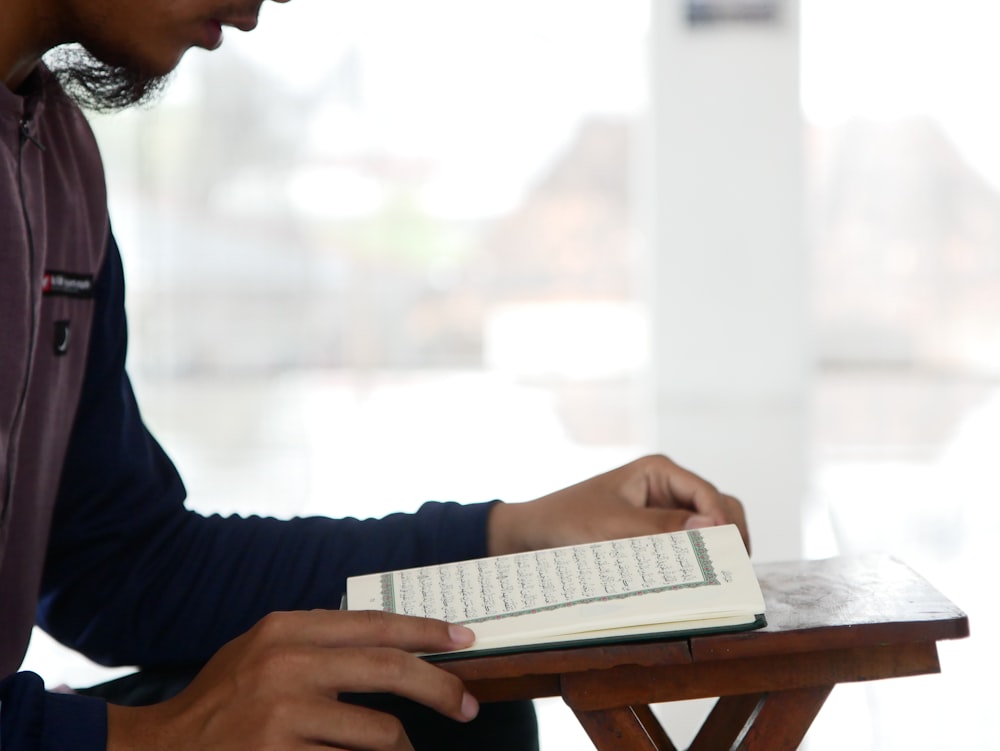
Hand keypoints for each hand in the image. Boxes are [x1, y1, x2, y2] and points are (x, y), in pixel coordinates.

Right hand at [107, 610, 479, 750]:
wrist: (162, 750)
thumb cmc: (221, 699)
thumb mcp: (261, 649)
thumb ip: (315, 639)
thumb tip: (388, 639)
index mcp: (287, 628)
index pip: (375, 623)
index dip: (427, 631)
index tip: (463, 639)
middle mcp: (288, 663)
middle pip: (390, 669)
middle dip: (441, 687)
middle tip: (468, 706)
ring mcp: (284, 714)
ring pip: (381, 731)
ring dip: (404, 747)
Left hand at [488, 454, 747, 555]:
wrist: (535, 533)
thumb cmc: (569, 520)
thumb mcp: (615, 527)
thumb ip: (663, 528)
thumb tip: (713, 526)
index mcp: (660, 470)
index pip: (710, 495)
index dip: (724, 524)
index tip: (727, 556)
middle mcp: (668, 484)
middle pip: (720, 507)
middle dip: (729, 536)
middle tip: (733, 572)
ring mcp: (665, 507)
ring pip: (710, 525)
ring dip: (716, 547)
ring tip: (721, 578)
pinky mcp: (657, 529)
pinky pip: (688, 541)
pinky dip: (698, 556)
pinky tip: (698, 578)